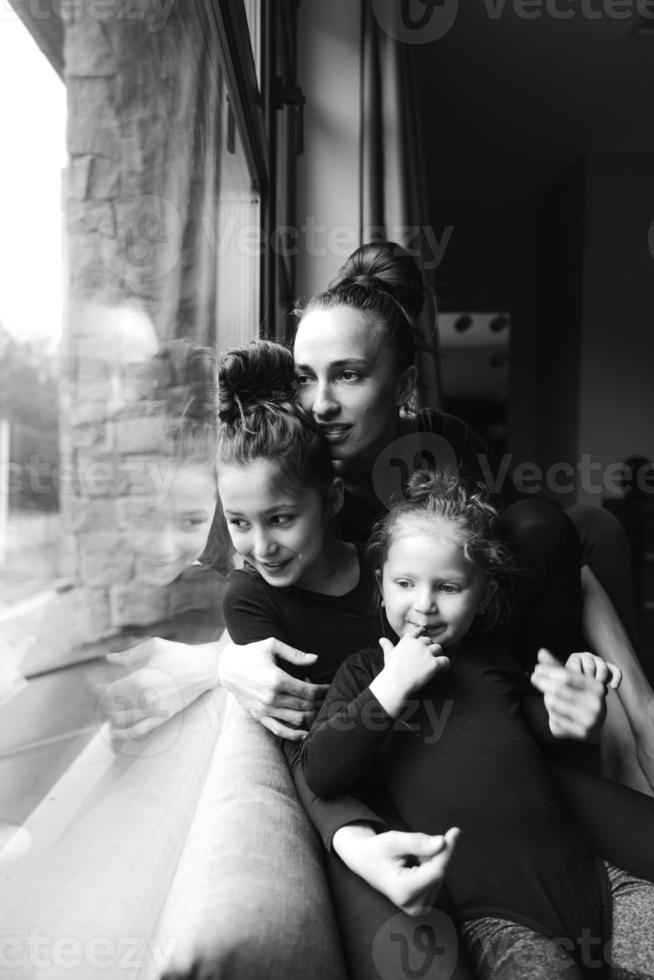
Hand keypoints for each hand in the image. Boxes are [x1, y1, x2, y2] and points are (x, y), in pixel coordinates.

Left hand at [101, 636, 222, 740]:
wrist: (205, 668)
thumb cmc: (179, 654)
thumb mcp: (153, 646)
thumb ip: (128, 654)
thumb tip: (108, 658)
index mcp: (140, 679)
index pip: (108, 691)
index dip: (96, 688)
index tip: (92, 683)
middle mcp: (144, 698)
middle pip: (112, 706)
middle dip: (102, 700)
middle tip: (100, 692)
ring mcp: (154, 710)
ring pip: (122, 719)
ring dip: (110, 715)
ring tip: (106, 706)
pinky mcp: (163, 716)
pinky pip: (140, 730)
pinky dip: (124, 733)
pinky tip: (114, 732)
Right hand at [217, 638, 328, 740]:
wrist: (227, 667)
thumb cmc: (252, 653)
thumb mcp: (272, 646)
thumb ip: (295, 654)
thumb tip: (315, 659)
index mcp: (276, 679)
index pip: (308, 691)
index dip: (323, 691)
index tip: (329, 688)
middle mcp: (271, 697)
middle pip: (305, 706)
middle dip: (319, 703)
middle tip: (327, 698)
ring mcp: (265, 709)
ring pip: (296, 719)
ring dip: (311, 716)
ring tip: (318, 710)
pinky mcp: (259, 716)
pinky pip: (280, 731)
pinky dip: (295, 735)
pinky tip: (306, 733)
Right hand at [332, 823, 459, 916]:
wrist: (365, 862)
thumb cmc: (377, 850)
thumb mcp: (393, 840)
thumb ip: (418, 842)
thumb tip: (443, 843)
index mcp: (403, 891)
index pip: (437, 871)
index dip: (447, 850)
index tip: (455, 831)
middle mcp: (413, 905)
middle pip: (439, 872)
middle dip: (433, 854)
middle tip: (414, 845)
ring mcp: (419, 909)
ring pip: (439, 875)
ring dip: (429, 860)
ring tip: (409, 858)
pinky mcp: (423, 907)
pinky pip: (436, 880)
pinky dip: (429, 868)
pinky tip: (413, 866)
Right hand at [371, 628, 449, 716]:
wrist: (397, 681)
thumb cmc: (392, 669)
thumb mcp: (389, 655)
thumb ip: (387, 646)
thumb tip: (381, 640)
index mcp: (407, 641)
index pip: (417, 632)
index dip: (421, 632)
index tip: (424, 632)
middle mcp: (418, 644)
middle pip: (429, 640)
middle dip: (430, 647)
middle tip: (430, 654)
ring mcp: (427, 653)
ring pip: (438, 648)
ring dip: (439, 654)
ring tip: (438, 660)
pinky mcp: (434, 663)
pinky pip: (445, 660)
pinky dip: (446, 664)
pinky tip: (443, 668)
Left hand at [531, 648, 607, 740]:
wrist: (593, 725)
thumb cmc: (580, 696)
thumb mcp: (573, 680)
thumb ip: (557, 666)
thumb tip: (541, 651)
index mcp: (596, 687)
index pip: (567, 676)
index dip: (549, 671)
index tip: (536, 668)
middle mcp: (595, 703)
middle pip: (559, 689)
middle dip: (543, 682)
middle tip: (533, 677)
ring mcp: (589, 719)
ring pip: (555, 704)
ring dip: (547, 697)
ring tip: (546, 694)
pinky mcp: (582, 733)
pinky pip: (556, 719)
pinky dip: (551, 712)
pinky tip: (552, 709)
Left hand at [566, 651, 621, 689]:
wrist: (583, 690)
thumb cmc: (569, 687)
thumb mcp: (565, 682)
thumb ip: (566, 681)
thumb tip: (565, 685)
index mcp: (574, 658)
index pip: (575, 663)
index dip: (575, 676)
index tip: (575, 686)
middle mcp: (587, 657)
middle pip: (589, 666)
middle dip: (588, 679)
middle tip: (586, 690)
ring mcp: (599, 661)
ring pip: (602, 668)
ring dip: (600, 680)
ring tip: (596, 690)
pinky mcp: (610, 668)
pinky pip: (616, 670)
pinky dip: (616, 678)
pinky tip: (613, 687)